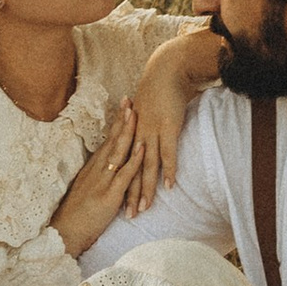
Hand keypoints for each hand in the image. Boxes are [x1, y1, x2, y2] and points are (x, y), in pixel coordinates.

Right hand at [53, 103, 159, 253]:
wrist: (65, 233)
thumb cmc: (76, 215)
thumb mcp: (86, 190)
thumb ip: (98, 178)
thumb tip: (107, 167)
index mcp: (92, 168)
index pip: (106, 140)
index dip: (116, 123)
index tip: (123, 106)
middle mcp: (97, 170)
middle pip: (112, 140)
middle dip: (122, 120)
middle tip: (130, 99)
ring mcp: (103, 181)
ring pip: (118, 152)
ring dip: (128, 132)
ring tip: (136, 114)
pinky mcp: (109, 196)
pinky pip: (124, 174)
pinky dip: (133, 159)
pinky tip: (142, 147)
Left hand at [109, 29, 221, 197]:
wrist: (166, 69)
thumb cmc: (159, 88)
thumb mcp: (146, 111)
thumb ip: (144, 127)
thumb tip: (143, 139)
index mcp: (132, 132)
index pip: (124, 165)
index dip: (122, 184)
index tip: (118, 203)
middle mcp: (138, 135)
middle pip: (132, 171)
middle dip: (130, 195)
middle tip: (129, 217)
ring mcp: (151, 132)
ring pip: (146, 166)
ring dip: (146, 189)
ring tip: (144, 209)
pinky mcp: (167, 127)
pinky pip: (167, 153)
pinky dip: (168, 170)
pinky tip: (168, 186)